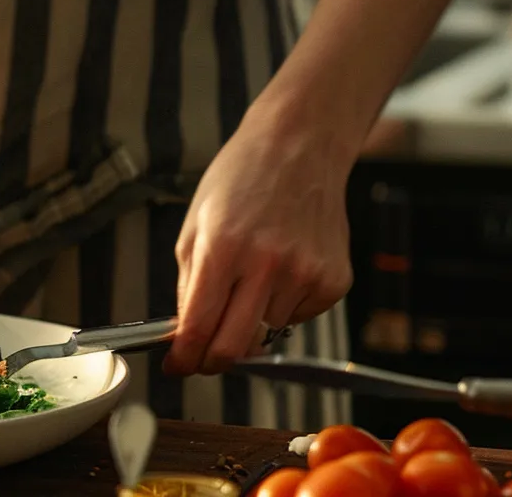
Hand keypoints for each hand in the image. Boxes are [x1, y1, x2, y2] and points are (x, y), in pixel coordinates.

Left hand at [164, 118, 353, 375]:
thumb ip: (189, 284)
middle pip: (236, 348)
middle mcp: (268, 265)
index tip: (176, 365)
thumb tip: (186, 334)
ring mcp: (306, 274)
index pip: (199, 327)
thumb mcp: (196, 225)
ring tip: (251, 278)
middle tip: (202, 356)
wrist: (301, 147)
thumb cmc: (243, 179)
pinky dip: (282, 307)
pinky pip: (298, 317)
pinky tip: (280, 271)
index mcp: (224, 249)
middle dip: (212, 361)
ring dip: (250, 323)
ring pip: (267, 334)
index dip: (184, 356)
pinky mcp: (335, 281)